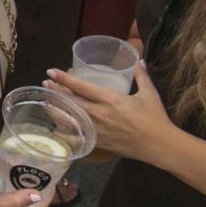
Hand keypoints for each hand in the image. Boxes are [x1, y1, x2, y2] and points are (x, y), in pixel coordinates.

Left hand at [46, 63, 177, 164]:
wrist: (160, 146)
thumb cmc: (155, 118)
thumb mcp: (149, 94)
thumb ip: (141, 76)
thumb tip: (138, 61)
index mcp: (111, 99)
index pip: (81, 87)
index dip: (64, 79)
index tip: (51, 72)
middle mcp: (100, 114)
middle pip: (70, 102)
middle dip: (55, 92)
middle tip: (45, 84)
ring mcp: (98, 130)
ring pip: (70, 120)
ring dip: (56, 110)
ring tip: (46, 102)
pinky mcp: (99, 143)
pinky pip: (77, 137)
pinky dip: (65, 131)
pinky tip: (57, 127)